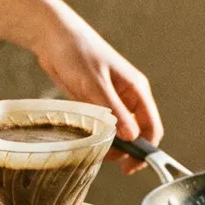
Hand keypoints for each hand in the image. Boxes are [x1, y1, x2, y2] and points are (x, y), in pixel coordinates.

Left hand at [31, 14, 163, 172]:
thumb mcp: (95, 84)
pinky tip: (84, 138)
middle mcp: (127, 97)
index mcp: (136, 90)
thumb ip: (114, 111)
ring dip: (108, 143)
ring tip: (92, 149)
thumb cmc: (78, 53)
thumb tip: (132, 138)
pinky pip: (100, 125)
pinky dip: (95, 134)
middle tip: (104, 158)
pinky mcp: (93, 102)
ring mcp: (110, 100)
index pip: (151, 126)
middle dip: (124, 149)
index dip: (145, 150)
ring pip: (116, 131)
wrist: (53, 37)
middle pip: (135, 133)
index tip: (130, 167)